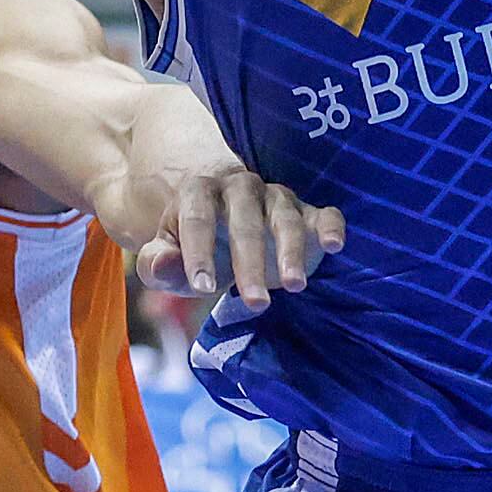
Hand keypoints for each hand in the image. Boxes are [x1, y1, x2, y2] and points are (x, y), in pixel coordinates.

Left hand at [131, 158, 346, 309]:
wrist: (228, 238)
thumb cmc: (197, 252)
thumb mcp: (170, 262)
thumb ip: (157, 263)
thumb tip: (162, 265)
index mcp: (199, 192)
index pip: (197, 219)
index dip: (199, 253)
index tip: (203, 288)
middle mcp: (240, 188)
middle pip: (245, 222)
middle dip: (250, 263)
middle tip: (254, 304)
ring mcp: (277, 197)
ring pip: (284, 219)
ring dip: (290, 252)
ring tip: (294, 286)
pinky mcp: (309, 212)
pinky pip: (324, 213)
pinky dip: (331, 226)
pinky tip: (333, 245)